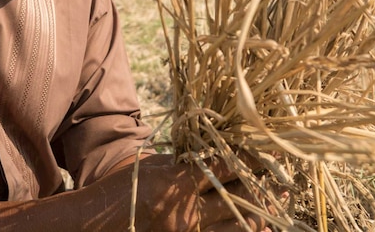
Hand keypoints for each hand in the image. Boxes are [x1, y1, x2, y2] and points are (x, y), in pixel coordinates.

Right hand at [127, 154, 270, 231]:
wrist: (101, 223)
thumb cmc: (124, 189)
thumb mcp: (152, 166)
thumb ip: (183, 162)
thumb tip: (211, 155)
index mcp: (177, 183)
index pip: (222, 167)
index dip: (245, 158)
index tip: (258, 151)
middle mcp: (187, 211)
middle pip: (237, 196)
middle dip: (258, 184)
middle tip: (273, 175)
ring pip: (237, 224)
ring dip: (258, 210)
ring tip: (273, 200)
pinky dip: (242, 231)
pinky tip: (258, 225)